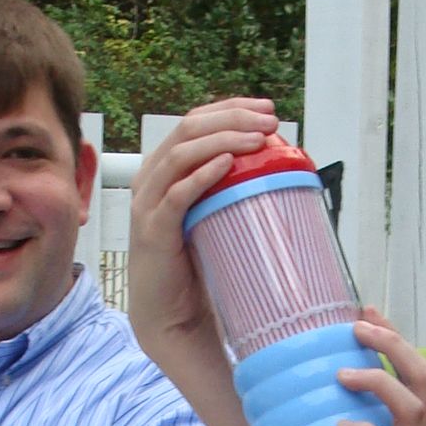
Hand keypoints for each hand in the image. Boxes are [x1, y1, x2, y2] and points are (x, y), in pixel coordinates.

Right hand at [127, 98, 277, 372]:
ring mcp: (148, 205)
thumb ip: (231, 189)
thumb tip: (278, 165)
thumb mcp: (214, 215)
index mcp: (164, 170)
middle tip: (268, 120)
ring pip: (180, 154)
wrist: (172, 317)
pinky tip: (226, 165)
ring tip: (256, 138)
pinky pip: (176, 195)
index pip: (194, 122)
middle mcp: (150, 180)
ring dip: (221, 140)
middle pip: (188, 129)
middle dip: (231, 117)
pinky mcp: (153, 232)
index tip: (266, 108)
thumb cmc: (197, 266)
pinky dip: (201, 175)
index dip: (230, 108)